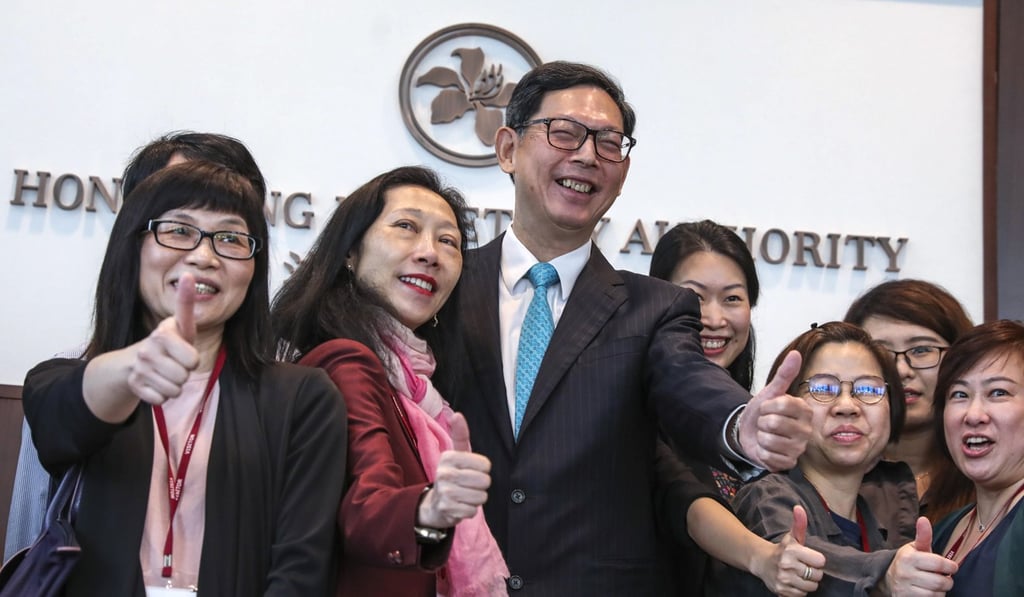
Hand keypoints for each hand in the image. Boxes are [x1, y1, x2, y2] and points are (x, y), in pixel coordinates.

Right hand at [126, 272, 199, 404]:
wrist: (136, 362)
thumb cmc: (170, 344)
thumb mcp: (181, 327)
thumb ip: (186, 304)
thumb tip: (189, 275)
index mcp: (164, 332)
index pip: (190, 354)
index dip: (190, 348)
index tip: (183, 306)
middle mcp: (149, 348)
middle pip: (186, 375)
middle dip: (185, 373)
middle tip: (175, 363)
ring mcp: (140, 367)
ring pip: (175, 390)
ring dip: (175, 386)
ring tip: (166, 373)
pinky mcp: (134, 385)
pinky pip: (161, 399)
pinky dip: (162, 396)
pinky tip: (155, 383)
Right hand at [417, 413, 491, 528]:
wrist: (435, 504)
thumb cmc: (453, 475)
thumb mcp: (457, 454)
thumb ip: (460, 435)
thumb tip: (457, 415)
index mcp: (449, 457)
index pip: (485, 465)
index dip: (483, 470)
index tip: (471, 470)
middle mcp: (444, 473)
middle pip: (485, 481)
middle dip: (481, 486)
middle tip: (468, 485)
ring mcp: (444, 492)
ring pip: (481, 497)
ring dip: (476, 498)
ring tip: (464, 495)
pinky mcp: (447, 510)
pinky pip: (473, 510)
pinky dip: (469, 510)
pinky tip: (460, 506)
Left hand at [739, 351, 811, 470]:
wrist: (749, 431)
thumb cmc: (762, 412)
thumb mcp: (770, 392)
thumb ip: (783, 374)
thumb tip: (796, 353)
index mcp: (804, 410)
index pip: (782, 405)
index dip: (767, 406)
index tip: (767, 407)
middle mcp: (806, 430)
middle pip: (775, 423)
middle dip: (762, 422)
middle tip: (765, 423)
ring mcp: (798, 448)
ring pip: (771, 440)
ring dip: (761, 437)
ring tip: (765, 435)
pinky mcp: (789, 463)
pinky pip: (769, 456)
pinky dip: (761, 452)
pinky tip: (766, 449)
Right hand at [752, 505, 826, 596]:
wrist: (761, 562)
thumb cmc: (783, 549)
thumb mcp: (792, 537)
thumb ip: (799, 524)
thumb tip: (799, 508)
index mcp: (792, 550)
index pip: (820, 561)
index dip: (816, 560)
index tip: (809, 558)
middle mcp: (787, 565)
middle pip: (817, 575)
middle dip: (813, 572)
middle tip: (803, 567)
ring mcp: (784, 579)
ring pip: (811, 587)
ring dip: (807, 582)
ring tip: (799, 575)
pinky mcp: (781, 591)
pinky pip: (801, 595)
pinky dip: (799, 590)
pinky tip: (793, 582)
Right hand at [881, 517, 956, 595]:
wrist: (888, 579)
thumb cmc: (908, 562)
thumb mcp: (915, 548)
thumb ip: (923, 536)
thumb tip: (924, 519)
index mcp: (908, 557)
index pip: (939, 564)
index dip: (951, 566)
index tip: (952, 567)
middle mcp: (905, 573)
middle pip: (940, 581)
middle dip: (947, 580)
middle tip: (944, 577)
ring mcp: (905, 588)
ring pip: (936, 594)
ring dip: (941, 590)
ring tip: (935, 585)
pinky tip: (929, 592)